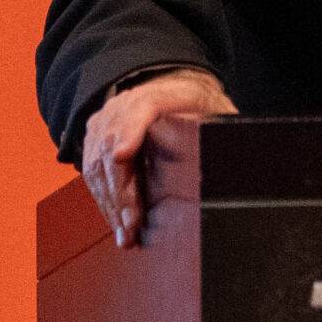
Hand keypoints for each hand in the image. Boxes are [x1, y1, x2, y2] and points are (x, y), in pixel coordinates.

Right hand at [81, 68, 235, 244]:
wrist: (174, 87)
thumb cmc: (198, 106)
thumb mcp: (217, 112)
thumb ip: (221, 130)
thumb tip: (230, 158)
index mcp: (163, 92)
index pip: (143, 105)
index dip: (130, 131)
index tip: (122, 155)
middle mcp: (127, 102)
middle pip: (114, 141)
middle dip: (121, 188)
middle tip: (131, 223)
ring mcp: (107, 118)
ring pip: (97, 160)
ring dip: (110, 201)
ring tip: (124, 234)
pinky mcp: (95, 135)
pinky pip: (90, 169)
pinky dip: (103, 198)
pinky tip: (115, 221)